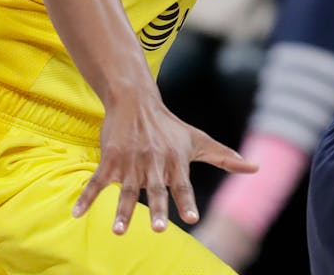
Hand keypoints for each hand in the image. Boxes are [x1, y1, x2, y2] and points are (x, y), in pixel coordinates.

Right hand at [73, 90, 256, 233]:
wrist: (137, 102)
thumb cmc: (171, 128)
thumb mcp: (199, 141)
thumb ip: (226, 157)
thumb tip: (256, 167)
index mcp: (176, 161)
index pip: (183, 185)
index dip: (187, 201)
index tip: (192, 218)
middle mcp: (154, 163)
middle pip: (156, 190)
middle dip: (157, 208)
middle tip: (159, 229)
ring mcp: (130, 163)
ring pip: (125, 191)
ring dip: (122, 211)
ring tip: (119, 231)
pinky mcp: (109, 160)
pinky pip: (96, 182)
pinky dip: (86, 198)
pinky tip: (77, 215)